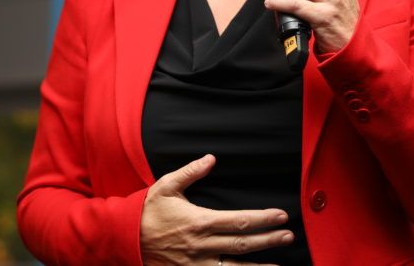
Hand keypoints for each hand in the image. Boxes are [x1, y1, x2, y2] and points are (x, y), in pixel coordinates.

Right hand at [140, 154, 292, 264]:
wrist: (124, 239)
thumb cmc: (147, 211)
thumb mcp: (166, 186)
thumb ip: (191, 172)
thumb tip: (211, 158)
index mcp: (199, 222)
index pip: (239, 221)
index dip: (263, 219)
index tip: (281, 215)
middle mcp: (201, 245)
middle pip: (243, 244)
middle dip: (269, 240)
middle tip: (289, 235)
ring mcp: (196, 263)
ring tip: (279, 265)